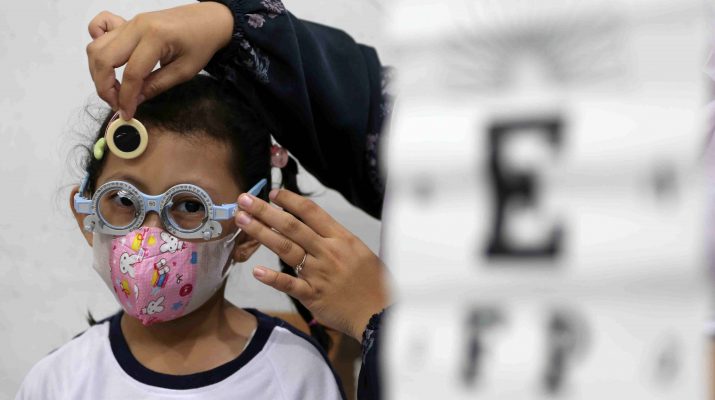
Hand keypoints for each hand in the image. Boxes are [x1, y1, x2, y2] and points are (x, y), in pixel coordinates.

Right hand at [86, 3, 233, 119]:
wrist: (208, 20)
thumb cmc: (202, 43)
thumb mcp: (184, 71)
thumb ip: (156, 86)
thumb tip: (133, 101)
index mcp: (155, 38)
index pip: (131, 73)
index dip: (125, 98)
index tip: (127, 114)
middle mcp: (137, 26)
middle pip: (104, 59)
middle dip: (105, 87)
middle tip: (117, 103)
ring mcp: (130, 22)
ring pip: (96, 47)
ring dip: (98, 72)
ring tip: (114, 89)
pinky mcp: (127, 22)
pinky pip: (98, 28)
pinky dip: (96, 44)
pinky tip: (109, 61)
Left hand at [235, 189, 389, 341]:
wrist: (380, 312)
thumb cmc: (372, 281)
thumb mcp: (358, 250)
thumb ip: (334, 239)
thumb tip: (310, 226)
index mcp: (341, 238)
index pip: (311, 212)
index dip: (290, 200)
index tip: (273, 193)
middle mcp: (328, 252)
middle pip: (292, 226)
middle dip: (265, 211)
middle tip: (244, 200)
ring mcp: (319, 273)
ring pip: (286, 248)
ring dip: (261, 233)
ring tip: (243, 221)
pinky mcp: (313, 295)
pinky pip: (289, 284)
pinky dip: (272, 278)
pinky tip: (256, 271)